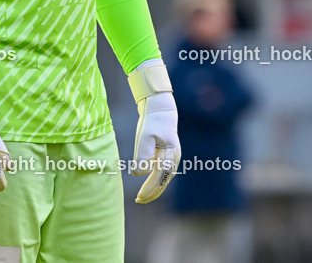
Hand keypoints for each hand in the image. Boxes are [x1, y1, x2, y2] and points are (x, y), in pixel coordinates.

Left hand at [128, 60, 180, 202]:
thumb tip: (138, 173)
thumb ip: (142, 154)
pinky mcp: (166, 159)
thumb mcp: (145, 135)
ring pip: (163, 180)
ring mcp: (171, 160)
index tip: (140, 194)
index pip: (161, 174)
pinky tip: (146, 190)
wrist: (160, 111)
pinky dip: (154, 184)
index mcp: (170, 153)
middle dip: (152, 192)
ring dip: (153, 190)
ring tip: (141, 199)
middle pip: (164, 181)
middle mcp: (173, 159)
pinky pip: (161, 175)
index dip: (151, 186)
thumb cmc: (153, 121)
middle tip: (138, 200)